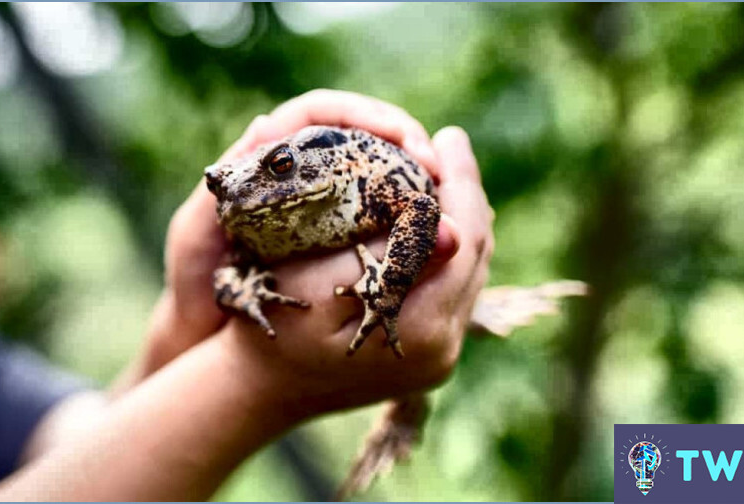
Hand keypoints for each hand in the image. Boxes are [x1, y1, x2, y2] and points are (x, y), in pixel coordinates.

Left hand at [121, 90, 443, 386]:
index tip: (406, 141)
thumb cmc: (195, 288)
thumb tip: (266, 125)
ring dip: (419, 182)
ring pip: (385, 175)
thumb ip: (216, 195)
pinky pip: (388, 218)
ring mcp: (330, 207)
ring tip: (451, 200)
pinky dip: (413, 222)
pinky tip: (435, 234)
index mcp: (266, 160)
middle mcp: (304, 175)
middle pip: (366, 135)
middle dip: (408, 144)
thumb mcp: (195, 240)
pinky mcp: (348, 241)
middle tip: (440, 172)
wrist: (207, 337)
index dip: (368, 117)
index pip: (325, 113)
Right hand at [216, 125, 494, 417]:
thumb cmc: (278, 322)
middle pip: (478, 252)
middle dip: (466, 193)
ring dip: (461, 218)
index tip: (450, 136)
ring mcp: (443, 356)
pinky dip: (448, 249)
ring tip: (444, 174)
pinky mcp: (434, 356)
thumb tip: (451, 230)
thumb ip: (383, 253)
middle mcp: (444, 347)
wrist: (265, 386)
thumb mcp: (316, 278)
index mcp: (420, 327)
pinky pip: (455, 288)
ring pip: (471, 269)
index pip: (464, 236)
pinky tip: (431, 221)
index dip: (462, 180)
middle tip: (450, 145)